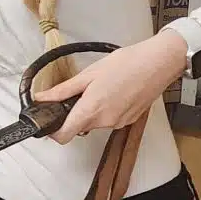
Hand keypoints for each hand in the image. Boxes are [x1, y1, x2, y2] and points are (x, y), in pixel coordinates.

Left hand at [46, 32, 187, 143]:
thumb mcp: (89, 74)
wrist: (158, 63)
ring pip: (95, 123)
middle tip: (77, 93)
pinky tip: (113, 92)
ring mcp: (118, 123)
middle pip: (79, 127)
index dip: (53, 131)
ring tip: (100, 88)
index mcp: (91, 110)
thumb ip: (63, 90)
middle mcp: (104, 122)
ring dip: (91, 110)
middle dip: (74, 114)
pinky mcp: (129, 121)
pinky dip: (106, 109)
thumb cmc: (127, 64)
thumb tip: (42, 98)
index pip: (64, 136)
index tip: (49, 120)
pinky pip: (109, 120)